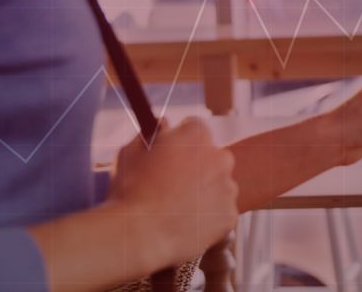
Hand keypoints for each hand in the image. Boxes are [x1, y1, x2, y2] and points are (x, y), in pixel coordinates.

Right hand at [107, 117, 239, 269]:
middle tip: (173, 184)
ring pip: (219, 185)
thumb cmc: (132, 192)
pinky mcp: (230, 214)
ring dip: (204, 192)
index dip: (181, 141)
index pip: (194, 127)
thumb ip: (152, 132)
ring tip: (177, 208)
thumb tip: (162, 125)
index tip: (172, 154)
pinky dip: (208, 217)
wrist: (140, 235)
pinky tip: (186, 223)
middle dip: (197, 166)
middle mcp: (219, 157)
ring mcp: (228, 187)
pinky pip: (221, 212)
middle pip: (212, 156)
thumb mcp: (131, 151)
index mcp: (196, 136)